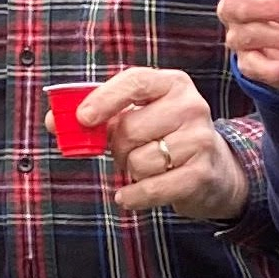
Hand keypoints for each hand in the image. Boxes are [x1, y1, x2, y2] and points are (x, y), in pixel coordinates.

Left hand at [97, 68, 249, 221]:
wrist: (216, 168)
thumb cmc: (168, 136)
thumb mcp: (144, 113)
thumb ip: (106, 113)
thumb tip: (61, 122)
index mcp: (174, 84)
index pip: (135, 81)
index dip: (105, 99)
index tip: (83, 118)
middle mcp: (191, 107)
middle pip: (129, 129)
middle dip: (117, 147)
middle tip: (127, 152)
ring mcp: (200, 140)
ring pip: (137, 161)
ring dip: (131, 171)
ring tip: (146, 167)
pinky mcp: (201, 174)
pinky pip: (150, 188)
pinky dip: (133, 196)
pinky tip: (130, 195)